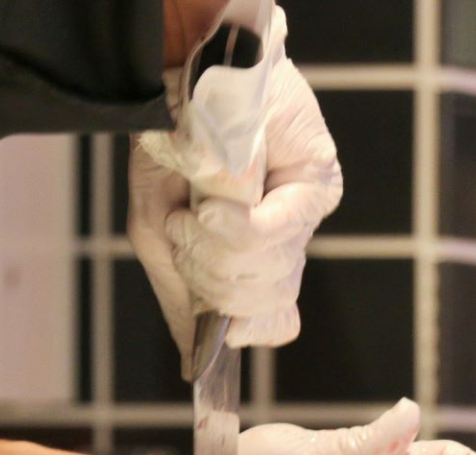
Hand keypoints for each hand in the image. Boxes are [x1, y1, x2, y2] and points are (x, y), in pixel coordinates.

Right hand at [129, 7, 341, 376]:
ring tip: (195, 207)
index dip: (237, 326)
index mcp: (259, 258)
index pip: (271, 324)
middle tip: (185, 233)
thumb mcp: (156, 229)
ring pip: (271, 274)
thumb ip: (180, 295)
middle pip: (266, 305)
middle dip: (212, 280)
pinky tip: (215, 207)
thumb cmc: (170, 145)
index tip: (206, 305)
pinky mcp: (319, 178)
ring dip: (217, 249)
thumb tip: (191, 359)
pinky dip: (237, 226)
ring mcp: (308, 211)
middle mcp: (290, 240)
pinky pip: (280, 231)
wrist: (177, 72)